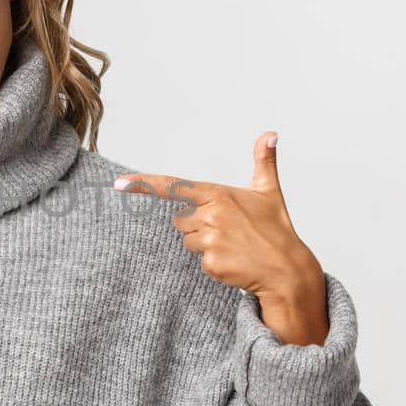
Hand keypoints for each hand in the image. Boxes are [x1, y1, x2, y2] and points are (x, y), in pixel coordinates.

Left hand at [114, 130, 328, 344]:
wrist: (287, 270)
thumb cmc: (277, 229)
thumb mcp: (269, 191)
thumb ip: (264, 161)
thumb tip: (271, 135)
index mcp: (218, 194)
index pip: (173, 187)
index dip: (143, 184)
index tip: (119, 183)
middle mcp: (211, 215)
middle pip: (181, 220)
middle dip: (199, 225)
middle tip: (229, 230)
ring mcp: (210, 240)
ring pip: (189, 241)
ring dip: (206, 245)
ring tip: (234, 245)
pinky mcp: (211, 264)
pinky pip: (200, 261)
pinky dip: (215, 263)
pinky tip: (235, 261)